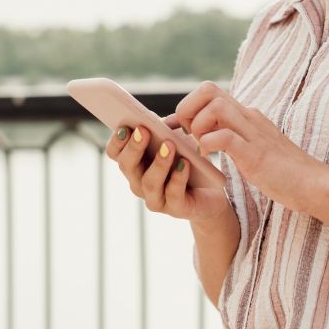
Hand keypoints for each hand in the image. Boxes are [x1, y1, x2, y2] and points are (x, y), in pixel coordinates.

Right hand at [104, 116, 231, 223]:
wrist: (213, 191)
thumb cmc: (189, 159)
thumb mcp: (176, 138)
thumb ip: (164, 128)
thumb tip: (155, 120)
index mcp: (135, 163)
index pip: (115, 153)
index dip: (116, 141)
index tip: (124, 126)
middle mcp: (139, 182)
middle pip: (127, 166)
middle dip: (134, 147)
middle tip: (143, 130)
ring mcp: (155, 198)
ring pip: (149, 182)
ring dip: (158, 162)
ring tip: (169, 145)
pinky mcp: (176, 208)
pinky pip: (173, 194)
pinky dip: (178, 177)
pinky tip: (184, 163)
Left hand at [175, 81, 323, 213]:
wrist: (314, 184)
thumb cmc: (281, 170)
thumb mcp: (250, 145)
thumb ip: (230, 136)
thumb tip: (202, 135)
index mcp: (245, 115)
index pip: (209, 90)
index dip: (188, 105)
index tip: (181, 128)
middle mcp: (248, 117)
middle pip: (208, 89)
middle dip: (188, 109)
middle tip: (189, 134)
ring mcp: (253, 133)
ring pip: (215, 107)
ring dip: (198, 126)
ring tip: (201, 146)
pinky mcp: (256, 154)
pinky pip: (225, 137)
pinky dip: (209, 145)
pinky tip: (211, 158)